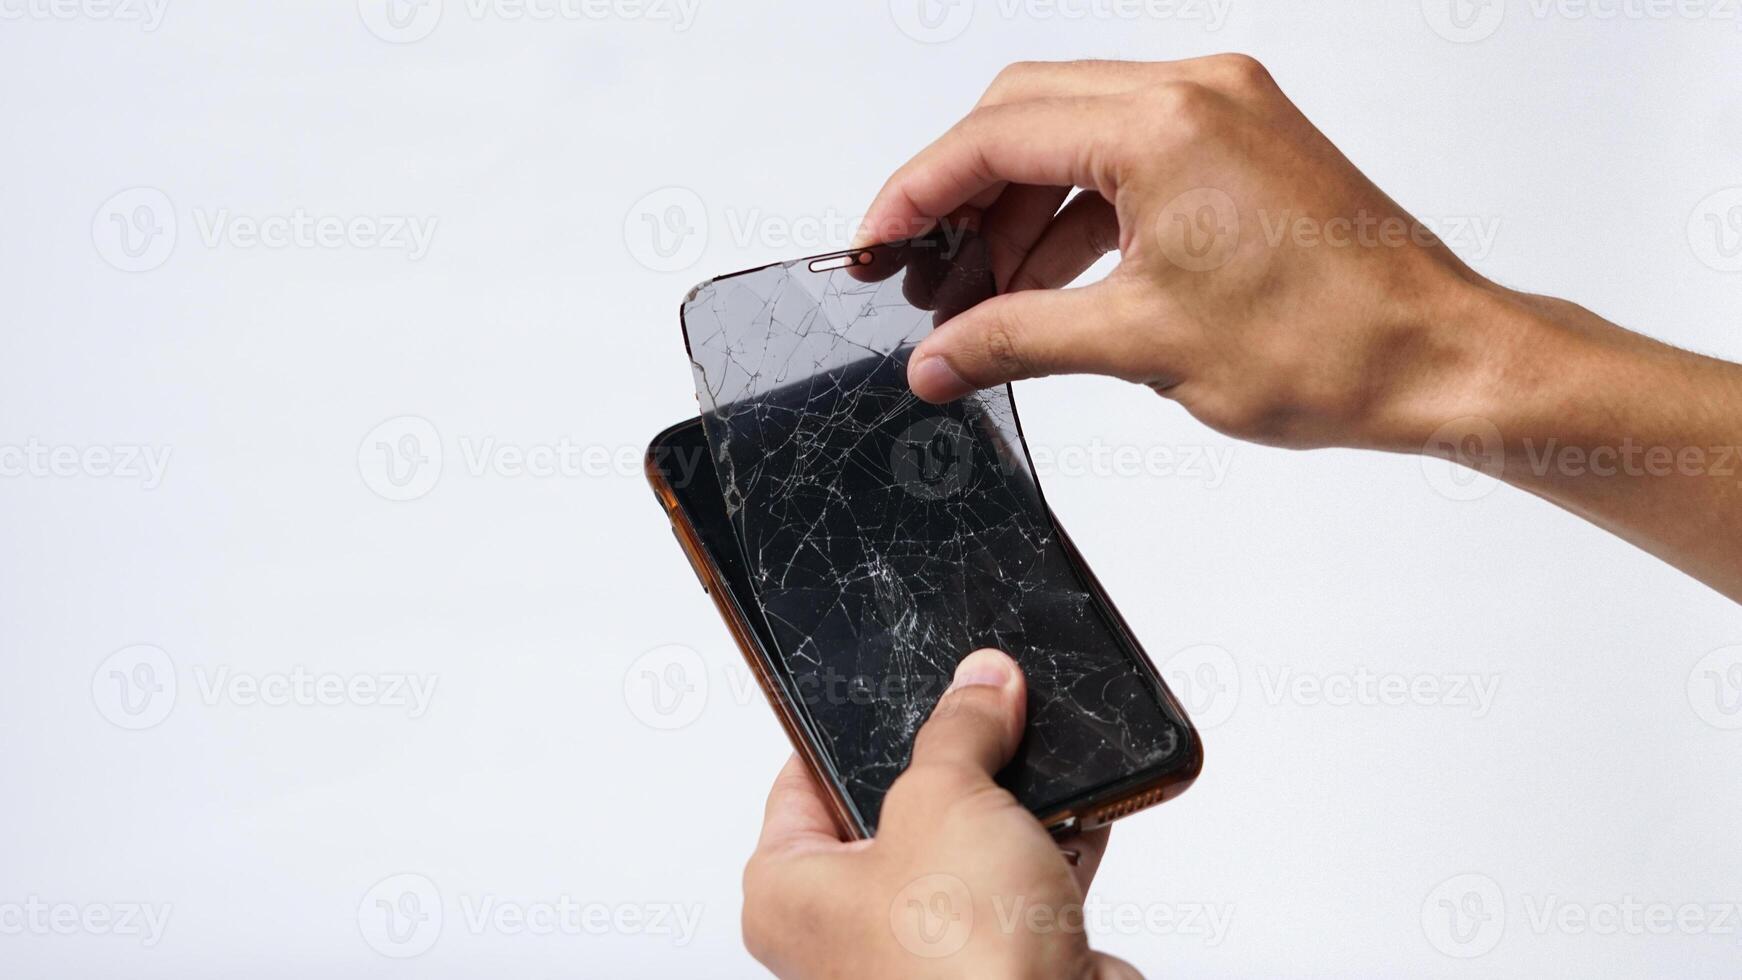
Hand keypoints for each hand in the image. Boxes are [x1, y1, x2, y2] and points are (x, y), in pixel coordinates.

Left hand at [741, 649, 1140, 979]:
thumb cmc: (960, 963)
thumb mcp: (945, 798)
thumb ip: (960, 730)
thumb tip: (979, 687)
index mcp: (788, 892)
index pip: (799, 781)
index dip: (846, 731)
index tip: (892, 692)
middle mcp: (846, 929)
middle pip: (894, 809)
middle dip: (947, 764)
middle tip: (977, 716)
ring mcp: (926, 950)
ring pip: (965, 846)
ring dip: (1008, 806)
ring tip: (1035, 755)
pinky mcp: (999, 962)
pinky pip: (1021, 882)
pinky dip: (1052, 847)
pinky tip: (1080, 812)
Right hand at [855, 56, 1741, 600]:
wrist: (1440, 359)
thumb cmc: (1332, 344)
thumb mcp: (1141, 344)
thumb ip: (1016, 339)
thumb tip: (937, 359)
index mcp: (1166, 123)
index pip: (996, 136)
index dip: (917, 193)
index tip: (875, 242)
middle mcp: (1196, 92)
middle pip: (1025, 113)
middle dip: (961, 194)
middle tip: (923, 270)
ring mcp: (1225, 110)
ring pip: (1074, 132)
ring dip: (1019, 209)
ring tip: (982, 296)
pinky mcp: (1244, 143)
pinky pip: (1128, 155)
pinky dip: (1078, 211)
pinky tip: (1048, 281)